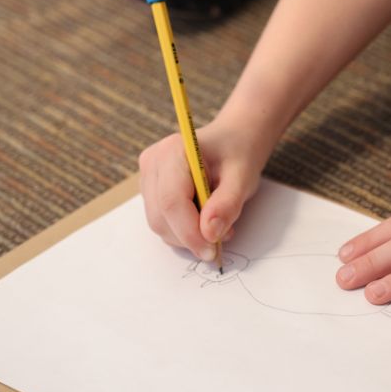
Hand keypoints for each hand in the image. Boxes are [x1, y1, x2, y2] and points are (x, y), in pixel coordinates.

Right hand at [139, 114, 268, 260]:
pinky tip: (203, 219)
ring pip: (158, 224)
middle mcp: (153, 162)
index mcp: (173, 150)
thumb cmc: (237, 154)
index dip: (190, 232)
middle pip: (161, 216)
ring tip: (217, 223)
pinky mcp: (149, 190)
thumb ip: (227, 204)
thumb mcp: (242, 178)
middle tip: (222, 236)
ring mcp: (147, 176)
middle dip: (190, 236)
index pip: (171, 201)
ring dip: (187, 236)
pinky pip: (161, 222)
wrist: (233, 141)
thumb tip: (210, 234)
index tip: (212, 250)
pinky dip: (182, 230)